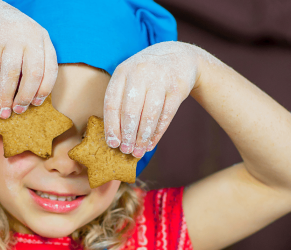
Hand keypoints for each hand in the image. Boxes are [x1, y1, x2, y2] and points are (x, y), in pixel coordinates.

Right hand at [0, 0, 57, 118]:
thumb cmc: (9, 35)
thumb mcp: (27, 42)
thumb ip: (32, 64)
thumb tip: (30, 101)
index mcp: (43, 38)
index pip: (50, 69)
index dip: (44, 90)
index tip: (35, 104)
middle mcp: (29, 36)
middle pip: (33, 74)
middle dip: (25, 97)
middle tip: (19, 111)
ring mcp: (9, 37)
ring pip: (11, 74)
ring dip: (6, 97)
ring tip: (3, 111)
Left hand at [103, 42, 201, 157]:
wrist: (178, 57)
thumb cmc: (147, 76)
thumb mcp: (130, 79)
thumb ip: (121, 102)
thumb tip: (115, 138)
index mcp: (122, 72)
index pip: (112, 103)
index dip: (112, 126)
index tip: (112, 143)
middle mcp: (139, 73)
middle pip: (130, 110)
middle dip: (128, 135)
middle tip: (126, 151)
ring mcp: (160, 79)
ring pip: (149, 114)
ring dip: (143, 137)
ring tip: (138, 151)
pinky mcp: (177, 87)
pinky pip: (166, 115)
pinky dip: (157, 132)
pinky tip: (151, 144)